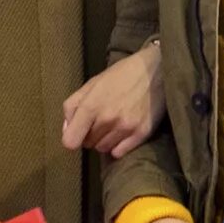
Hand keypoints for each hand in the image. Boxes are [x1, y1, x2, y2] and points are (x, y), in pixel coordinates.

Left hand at [60, 40, 165, 158]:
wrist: (157, 70)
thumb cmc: (122, 75)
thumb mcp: (92, 84)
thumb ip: (73, 106)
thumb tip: (66, 129)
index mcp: (91, 106)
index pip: (70, 141)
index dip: (72, 138)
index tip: (77, 132)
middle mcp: (107, 119)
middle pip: (88, 144)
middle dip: (90, 135)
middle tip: (100, 121)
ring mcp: (125, 128)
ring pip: (103, 149)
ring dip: (104, 140)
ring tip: (113, 125)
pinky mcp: (141, 134)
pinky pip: (119, 152)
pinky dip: (118, 146)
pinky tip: (122, 133)